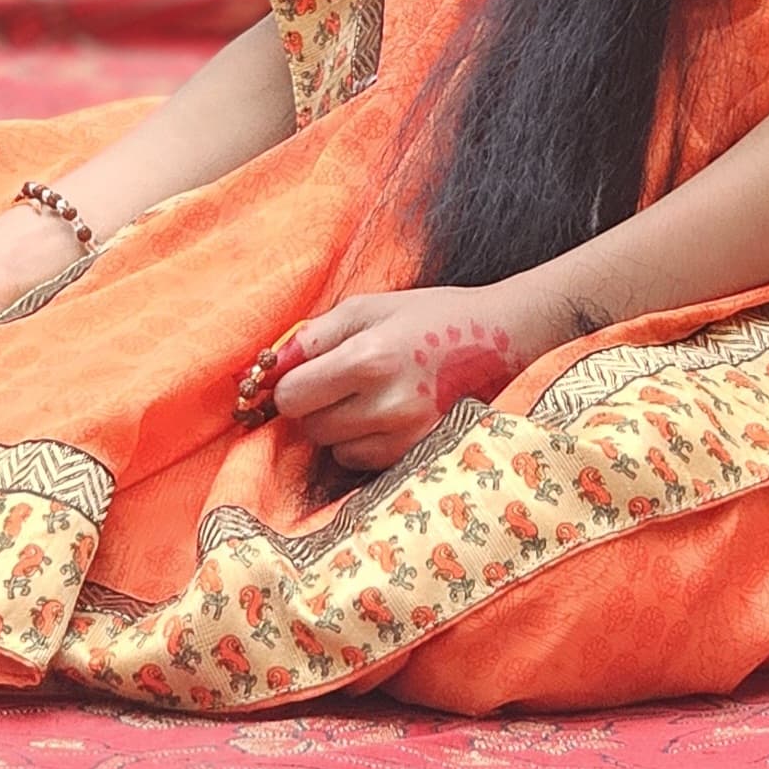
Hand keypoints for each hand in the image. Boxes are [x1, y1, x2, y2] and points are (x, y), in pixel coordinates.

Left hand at [269, 287, 529, 471]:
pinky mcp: (418, 454)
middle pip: (308, 426)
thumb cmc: (429, 315)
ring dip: (336, 425)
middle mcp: (387, 404)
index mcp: (369, 358)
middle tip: (337, 379)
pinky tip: (384, 415)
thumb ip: (313, 335)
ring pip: (333, 447)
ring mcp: (406, 436)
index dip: (285, 385)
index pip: (291, 395)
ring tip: (367, 395)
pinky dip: (361, 442)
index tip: (296, 374)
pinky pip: (361, 461)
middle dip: (311, 404)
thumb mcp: (369, 307)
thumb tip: (266, 368)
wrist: (502, 338)